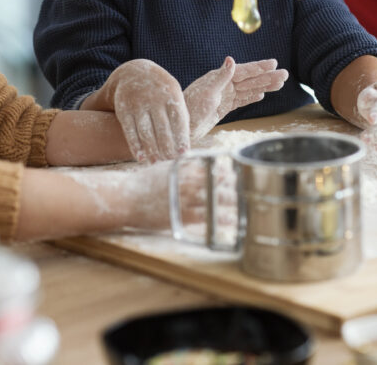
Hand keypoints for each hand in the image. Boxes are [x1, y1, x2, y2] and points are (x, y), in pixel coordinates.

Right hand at [103, 159, 236, 230]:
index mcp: (185, 166)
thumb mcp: (166, 165)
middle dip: (235, 183)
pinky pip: (207, 217)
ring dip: (234, 200)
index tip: (240, 170)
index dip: (229, 168)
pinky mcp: (182, 215)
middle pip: (219, 180)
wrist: (126, 198)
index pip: (213, 164)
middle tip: (249, 185)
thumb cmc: (145, 182)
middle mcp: (188, 180)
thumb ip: (186, 162)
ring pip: (216, 198)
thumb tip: (203, 157)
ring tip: (247, 201)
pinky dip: (221, 217)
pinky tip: (232, 218)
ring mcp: (186, 198)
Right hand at [105, 59, 188, 163]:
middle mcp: (154, 99)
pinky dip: (135, 146)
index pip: (178, 120)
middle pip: (162, 129)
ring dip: (152, 150)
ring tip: (156, 162)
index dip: (181, 138)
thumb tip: (186, 141)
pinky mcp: (124, 110)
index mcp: (171, 95)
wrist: (133, 73)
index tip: (183, 154)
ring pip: (146, 132)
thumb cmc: (160, 90)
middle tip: (170, 162)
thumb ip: (180, 114)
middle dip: (167, 148)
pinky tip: (141, 157)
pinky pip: (130, 131)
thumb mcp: (173, 94)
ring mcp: (138, 104)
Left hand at [184, 57, 288, 141]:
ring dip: (264, 86)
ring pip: (249, 90)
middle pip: (250, 79)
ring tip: (280, 84)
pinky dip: (252, 97)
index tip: (274, 63)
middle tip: (285, 74)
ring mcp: (224, 96)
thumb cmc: (190, 109)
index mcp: (219, 78)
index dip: (259, 67)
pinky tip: (261, 95)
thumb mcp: (206, 92)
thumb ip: (221, 77)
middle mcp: (223, 85)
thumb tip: (231, 59)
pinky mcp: (223, 107)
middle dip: (267, 77)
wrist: (181, 127)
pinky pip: (241, 100)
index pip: (244, 71)